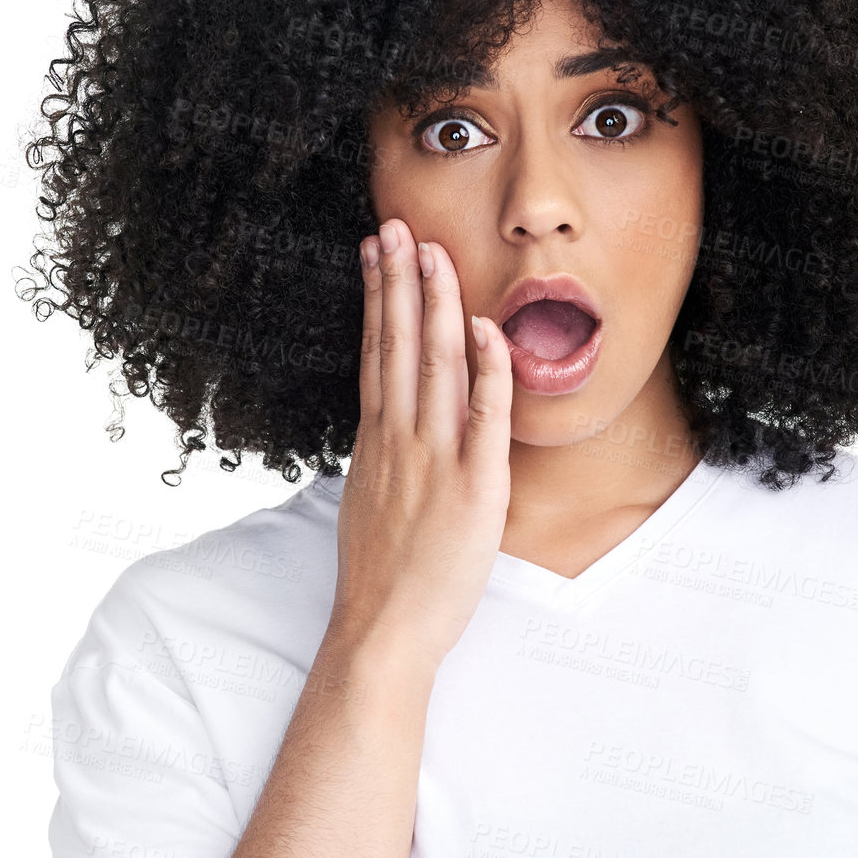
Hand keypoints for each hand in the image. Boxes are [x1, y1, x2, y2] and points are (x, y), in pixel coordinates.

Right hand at [330, 217, 512, 671]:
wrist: (382, 631)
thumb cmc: (379, 576)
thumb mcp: (369, 502)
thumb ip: (382, 456)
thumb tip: (388, 426)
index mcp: (376, 442)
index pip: (376, 353)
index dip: (379, 299)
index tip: (377, 254)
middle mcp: (400, 440)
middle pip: (399, 344)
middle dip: (400, 280)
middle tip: (396, 226)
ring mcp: (435, 459)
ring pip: (436, 366)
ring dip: (435, 305)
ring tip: (430, 252)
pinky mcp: (475, 486)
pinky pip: (485, 418)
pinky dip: (488, 370)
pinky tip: (487, 327)